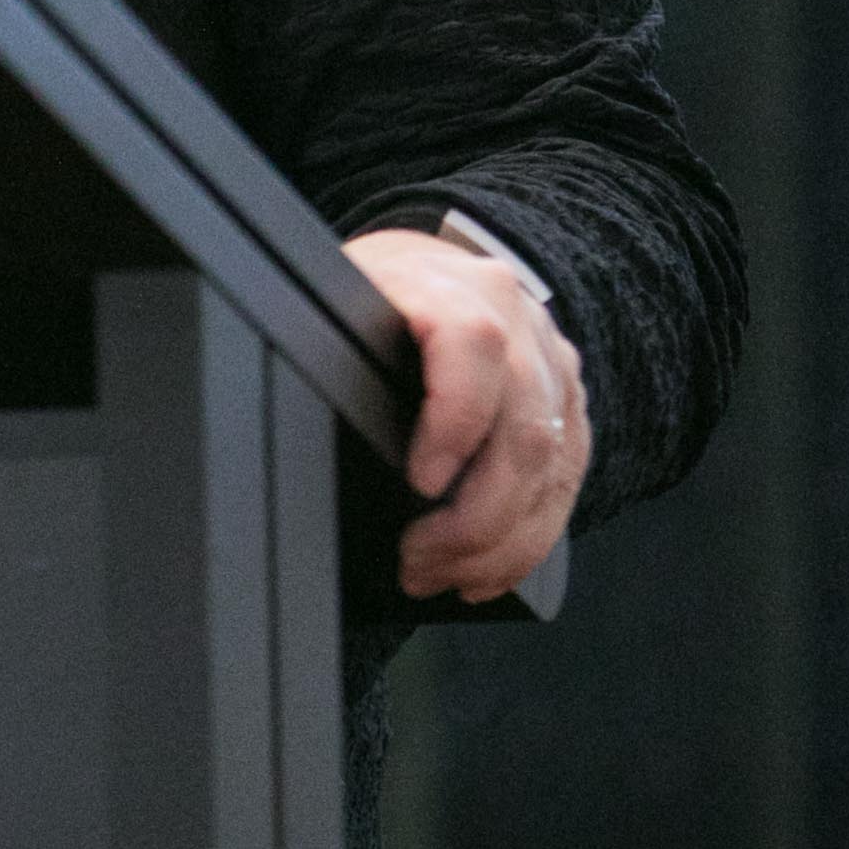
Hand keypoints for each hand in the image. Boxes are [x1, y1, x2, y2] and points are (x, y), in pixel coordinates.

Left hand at [342, 227, 591, 601]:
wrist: (431, 272)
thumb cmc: (372, 299)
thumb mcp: (334, 306)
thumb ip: (323, 353)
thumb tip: (278, 430)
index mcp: (448, 286)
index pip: (473, 343)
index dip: (454, 419)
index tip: (421, 483)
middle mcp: (514, 319)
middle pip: (522, 429)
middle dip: (472, 518)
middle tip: (416, 560)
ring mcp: (551, 364)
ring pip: (550, 466)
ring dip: (497, 542)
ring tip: (440, 575)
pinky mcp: (569, 406)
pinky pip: (564, 483)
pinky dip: (524, 541)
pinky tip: (483, 571)